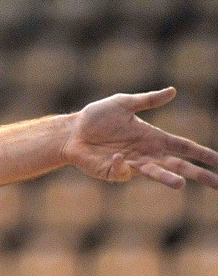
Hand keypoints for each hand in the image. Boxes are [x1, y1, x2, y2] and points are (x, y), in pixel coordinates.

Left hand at [63, 87, 217, 188]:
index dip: (203, 154)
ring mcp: (132, 165)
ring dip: (168, 179)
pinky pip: (123, 171)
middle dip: (199, 174)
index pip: (185, 147)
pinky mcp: (114, 172)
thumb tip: (173, 90)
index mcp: (154, 138)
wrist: (71, 131)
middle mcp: (147, 154)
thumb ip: (148, 100)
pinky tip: (114, 156)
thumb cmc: (97, 117)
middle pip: (179, 166)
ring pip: (156, 174)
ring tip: (181, 184)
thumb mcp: (124, 103)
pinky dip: (121, 165)